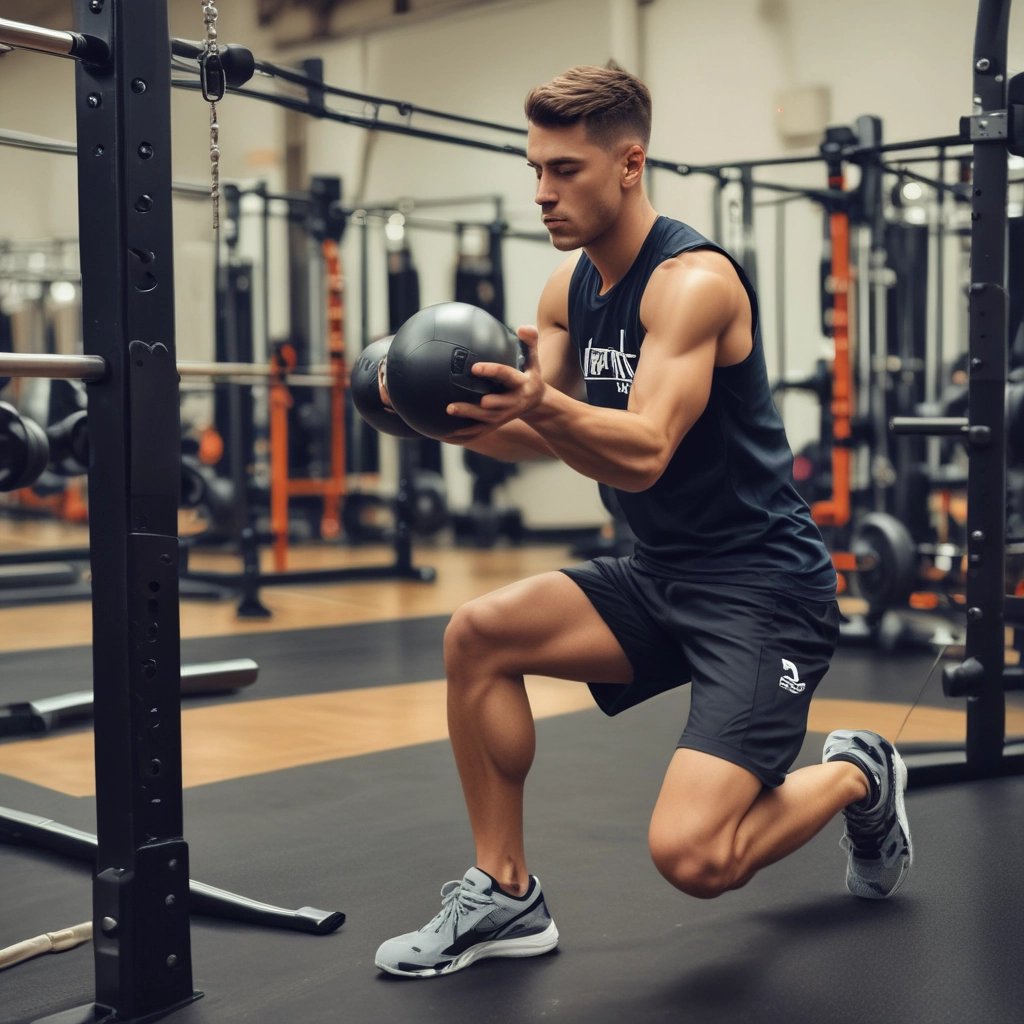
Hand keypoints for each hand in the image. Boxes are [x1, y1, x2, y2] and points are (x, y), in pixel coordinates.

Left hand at [445, 325, 544, 440]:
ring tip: (445, 414)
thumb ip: (530, 342)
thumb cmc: (529, 375)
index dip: (491, 372)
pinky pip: (477, 433)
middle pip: (491, 407)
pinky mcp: (496, 425)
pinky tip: (442, 435)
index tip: (474, 367)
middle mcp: (512, 403)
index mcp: (520, 384)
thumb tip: (523, 327)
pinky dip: (461, 436)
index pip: (505, 376)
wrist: (536, 403)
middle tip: (451, 406)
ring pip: (482, 422)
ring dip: (464, 421)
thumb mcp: (534, 360)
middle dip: (473, 409)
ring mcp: (503, 417)